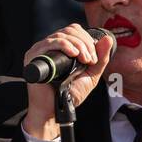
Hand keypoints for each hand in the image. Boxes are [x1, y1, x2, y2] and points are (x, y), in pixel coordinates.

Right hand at [21, 25, 116, 139]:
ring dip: (78, 45)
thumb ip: (100, 59)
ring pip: (62, 35)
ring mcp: (40, 50)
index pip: (74, 31)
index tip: (94, 58)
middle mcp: (49, 46)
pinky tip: (74, 54)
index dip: (87, 40)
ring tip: (85, 60)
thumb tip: (108, 39)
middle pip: (69, 31)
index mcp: (60, 48)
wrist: (54, 110)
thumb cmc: (68, 95)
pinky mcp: (33, 56)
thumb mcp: (90, 75)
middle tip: (90, 60)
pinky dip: (65, 45)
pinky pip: (50, 43)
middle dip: (85, 43)